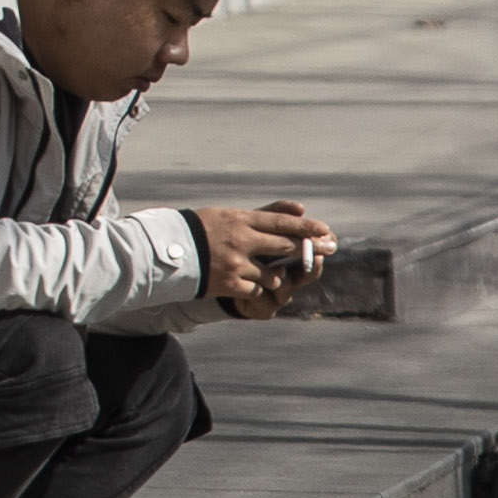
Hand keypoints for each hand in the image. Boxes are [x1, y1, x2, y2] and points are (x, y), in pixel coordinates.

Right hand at [191, 200, 335, 316]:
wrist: (169, 251)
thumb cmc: (202, 229)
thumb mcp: (230, 215)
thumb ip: (264, 214)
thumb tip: (299, 208)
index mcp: (240, 220)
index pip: (280, 222)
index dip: (305, 226)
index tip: (325, 229)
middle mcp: (241, 240)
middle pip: (284, 244)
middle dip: (309, 247)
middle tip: (329, 247)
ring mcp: (236, 263)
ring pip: (272, 274)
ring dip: (276, 275)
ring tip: (274, 275)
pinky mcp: (229, 283)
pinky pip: (255, 288)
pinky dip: (254, 286)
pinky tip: (246, 283)